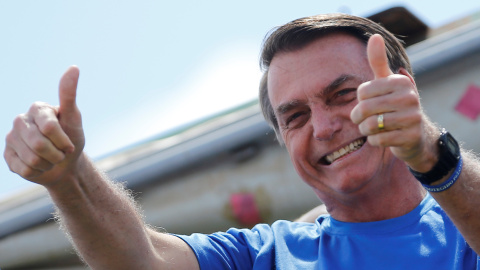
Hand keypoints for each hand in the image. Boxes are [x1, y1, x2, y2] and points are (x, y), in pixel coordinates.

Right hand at [4, 66, 84, 186]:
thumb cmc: (71, 139)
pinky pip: (24, 169)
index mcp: (37, 108)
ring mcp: (11, 138)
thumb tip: (74, 67)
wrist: (65, 165)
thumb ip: (69, 95)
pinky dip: (38, 172)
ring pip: (32, 159)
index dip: (63, 141)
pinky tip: (40, 165)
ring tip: (51, 158)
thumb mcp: (74, 119)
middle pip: (39, 144)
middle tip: (61, 153)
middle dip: (56, 154)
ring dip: (48, 163)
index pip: (49, 128)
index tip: (70, 143)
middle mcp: (20, 120)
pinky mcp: (7, 156)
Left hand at [350, 34, 436, 170]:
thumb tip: (374, 36)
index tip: (371, 103)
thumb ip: (378, 62)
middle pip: (364, 109)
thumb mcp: (386, 83)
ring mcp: (412, 117)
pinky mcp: (411, 136)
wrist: (417, 136)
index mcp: (400, 81)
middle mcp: (409, 97)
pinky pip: (378, 140)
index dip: (360, 101)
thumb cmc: (395, 105)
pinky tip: (383, 138)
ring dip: (366, 130)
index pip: (361, 92)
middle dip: (359, 118)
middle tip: (365, 120)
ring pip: (370, 126)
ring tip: (373, 129)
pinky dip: (374, 141)